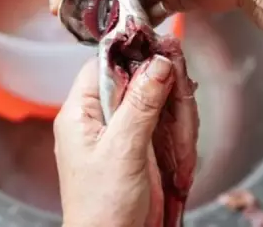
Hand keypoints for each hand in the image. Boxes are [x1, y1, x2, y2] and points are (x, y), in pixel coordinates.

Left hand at [54, 56, 173, 226]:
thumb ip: (140, 105)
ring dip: (172, 112)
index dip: (132, 56)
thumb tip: (157, 64)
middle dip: (161, 87)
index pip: (103, 65)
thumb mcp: (123, 151)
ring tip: (184, 133)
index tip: (162, 54)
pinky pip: (157, 125)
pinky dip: (174, 131)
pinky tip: (183, 145)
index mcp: (79, 113)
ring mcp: (116, 134)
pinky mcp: (134, 148)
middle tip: (183, 92)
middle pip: (131, 81)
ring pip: (150, 103)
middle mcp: (94, 119)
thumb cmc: (101, 208)